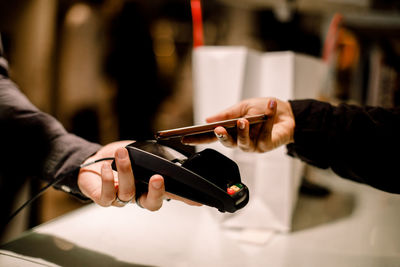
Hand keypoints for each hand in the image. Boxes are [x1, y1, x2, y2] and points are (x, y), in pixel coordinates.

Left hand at [78, 141, 200, 210]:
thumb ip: (154, 156)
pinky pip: (107, 195)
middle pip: (152, 204)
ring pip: (128, 193)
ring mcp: (121, 199)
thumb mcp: (140, 152)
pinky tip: (107, 167)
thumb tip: (170, 155)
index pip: (171, 194)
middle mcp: (139, 195)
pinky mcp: (103, 198)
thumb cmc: (120, 158)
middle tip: (158, 178)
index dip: (184, 198)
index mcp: (150, 186)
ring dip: (126, 172)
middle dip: (157, 192)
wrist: (93, 161)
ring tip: (122, 154)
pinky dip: (108, 180)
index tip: (196, 201)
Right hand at [182, 97, 294, 152]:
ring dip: (243, 131)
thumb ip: (226, 114)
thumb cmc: (263, 109)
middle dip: (222, 137)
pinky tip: (270, 106)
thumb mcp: (242, 106)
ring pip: (243, 143)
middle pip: (227, 143)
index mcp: (231, 131)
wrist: (287, 112)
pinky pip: (264, 135)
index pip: (212, 136)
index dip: (199, 139)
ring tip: (244, 120)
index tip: (186, 137)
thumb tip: (207, 119)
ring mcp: (252, 145)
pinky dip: (267, 118)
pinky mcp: (266, 145)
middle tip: (218, 130)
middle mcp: (240, 140)